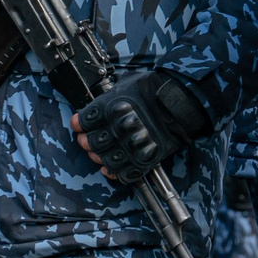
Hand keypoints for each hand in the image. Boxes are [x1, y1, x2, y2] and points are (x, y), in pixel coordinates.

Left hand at [72, 70, 213, 179]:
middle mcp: (117, 128)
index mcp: (110, 108)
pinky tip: (110, 169)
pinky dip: (114, 173)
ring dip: (98, 158)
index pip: (84, 121)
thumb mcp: (125, 84)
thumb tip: (100, 101)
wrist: (178, 102)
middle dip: (86, 143)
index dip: (79, 125)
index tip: (79, 126)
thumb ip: (109, 96)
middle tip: (87, 142)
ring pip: (105, 160)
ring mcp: (130, 145)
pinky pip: (124, 172)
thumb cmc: (152, 89)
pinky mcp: (144, 158)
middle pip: (91, 143)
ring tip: (99, 154)